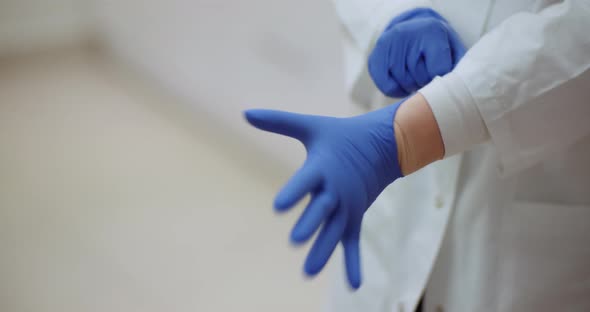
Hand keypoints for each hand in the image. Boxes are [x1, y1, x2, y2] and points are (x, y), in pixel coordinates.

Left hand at [244, 101, 404, 288]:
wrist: (385, 144)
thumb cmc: (342, 135)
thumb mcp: (311, 126)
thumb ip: (278, 122)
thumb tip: (244, 113)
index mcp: (323, 168)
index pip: (305, 182)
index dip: (293, 193)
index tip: (278, 206)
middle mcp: (336, 190)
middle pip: (322, 210)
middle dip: (310, 225)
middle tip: (295, 240)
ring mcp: (348, 206)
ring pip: (334, 232)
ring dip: (324, 251)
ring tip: (309, 272)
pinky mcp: (355, 217)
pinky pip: (354, 242)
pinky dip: (354, 263)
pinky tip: (354, 286)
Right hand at [369, 8, 465, 96]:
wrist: (413, 29)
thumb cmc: (438, 45)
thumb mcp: (454, 51)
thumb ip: (457, 69)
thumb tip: (449, 94)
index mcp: (430, 30)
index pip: (439, 70)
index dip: (444, 79)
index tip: (444, 74)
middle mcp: (405, 34)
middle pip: (421, 78)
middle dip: (427, 82)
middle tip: (428, 73)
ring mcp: (386, 45)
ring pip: (405, 84)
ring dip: (413, 86)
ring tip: (416, 75)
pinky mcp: (374, 58)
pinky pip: (387, 88)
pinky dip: (398, 91)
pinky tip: (403, 83)